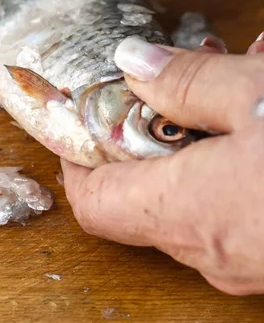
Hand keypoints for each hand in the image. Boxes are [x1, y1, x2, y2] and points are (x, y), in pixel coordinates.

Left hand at [62, 34, 263, 294]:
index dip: (78, 155)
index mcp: (187, 210)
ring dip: (197, 140)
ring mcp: (243, 260)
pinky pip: (229, 208)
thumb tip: (132, 63)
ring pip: (192, 196)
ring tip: (228, 84)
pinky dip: (228, 164)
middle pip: (141, 193)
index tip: (84, 113)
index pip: (92, 200)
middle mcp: (209, 249)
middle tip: (174, 81)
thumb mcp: (256, 94)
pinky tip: (255, 120)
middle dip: (150, 129)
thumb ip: (188, 81)